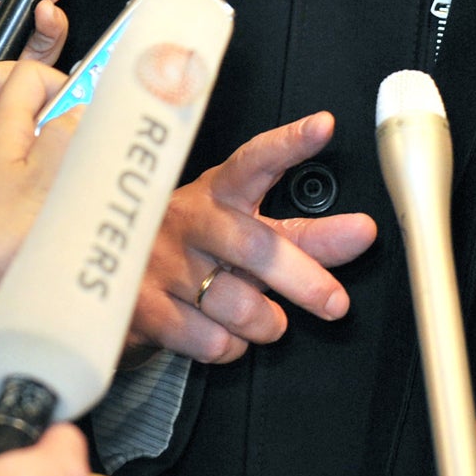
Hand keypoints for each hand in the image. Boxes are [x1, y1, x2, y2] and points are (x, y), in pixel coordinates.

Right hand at [129, 112, 377, 363]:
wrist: (116, 284)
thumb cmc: (198, 252)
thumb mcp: (243, 232)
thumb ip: (301, 236)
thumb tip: (359, 235)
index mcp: (217, 192)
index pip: (255, 161)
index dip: (289, 144)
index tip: (323, 127)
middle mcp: (190, 220)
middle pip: (257, 246)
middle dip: (304, 279)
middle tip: (335, 302)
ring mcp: (162, 264)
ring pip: (237, 304)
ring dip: (266, 323)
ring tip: (267, 322)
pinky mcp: (144, 309)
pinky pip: (210, 340)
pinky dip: (232, 348)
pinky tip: (225, 336)